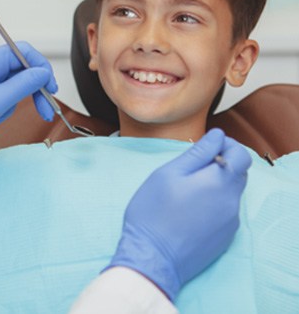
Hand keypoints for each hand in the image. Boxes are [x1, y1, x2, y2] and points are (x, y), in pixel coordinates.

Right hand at [107, 128, 250, 300]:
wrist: (152, 257)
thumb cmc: (153, 212)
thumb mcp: (168, 173)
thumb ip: (197, 152)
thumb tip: (218, 135)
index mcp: (219, 182)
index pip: (241, 154)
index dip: (226, 145)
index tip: (205, 147)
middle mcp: (232, 202)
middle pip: (238, 173)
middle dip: (221, 163)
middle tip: (192, 167)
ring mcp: (230, 222)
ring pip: (231, 192)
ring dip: (216, 183)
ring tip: (187, 188)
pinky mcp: (225, 237)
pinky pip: (226, 211)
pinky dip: (213, 202)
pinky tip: (190, 209)